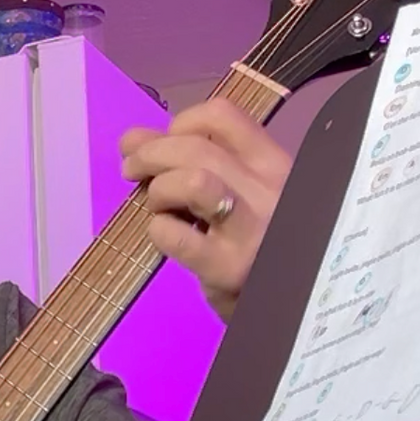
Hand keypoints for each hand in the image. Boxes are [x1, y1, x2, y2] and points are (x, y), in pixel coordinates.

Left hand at [120, 95, 292, 320]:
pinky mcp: (229, 269)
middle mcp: (269, 190)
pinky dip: (157, 230)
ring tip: (156, 206)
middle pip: (196, 146)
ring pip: (193, 180)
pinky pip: (175, 235)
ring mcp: (251, 230)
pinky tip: (166, 236)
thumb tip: (132, 136)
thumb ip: (187, 161)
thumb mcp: (235, 196)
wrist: (287, 306)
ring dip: (159, 189)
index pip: (223, 115)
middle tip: (132, 171)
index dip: (180, 122)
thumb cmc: (256, 246)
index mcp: (273, 165)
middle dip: (149, 154)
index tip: (165, 142)